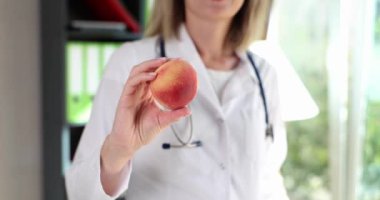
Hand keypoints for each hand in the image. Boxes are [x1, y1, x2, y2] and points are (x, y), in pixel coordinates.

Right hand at [101, 58, 190, 173]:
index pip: (156, 76)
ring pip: (137, 71)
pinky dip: (142, 76)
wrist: (130, 143)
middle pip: (146, 69)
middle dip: (158, 61)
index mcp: (148, 94)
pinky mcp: (125, 97)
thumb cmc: (144, 132)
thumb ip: (174, 115)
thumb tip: (189, 110)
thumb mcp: (163, 121)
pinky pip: (132, 82)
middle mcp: (139, 91)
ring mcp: (131, 93)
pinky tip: (153, 75)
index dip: (165, 68)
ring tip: (163, 62)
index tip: (179, 64)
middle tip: (172, 59)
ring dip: (149, 64)